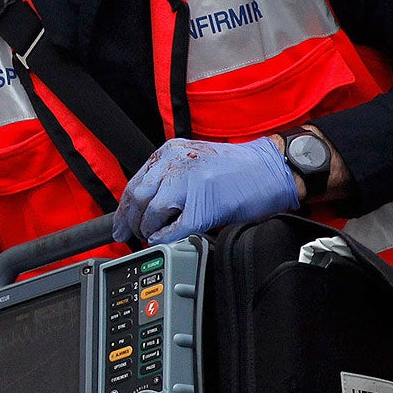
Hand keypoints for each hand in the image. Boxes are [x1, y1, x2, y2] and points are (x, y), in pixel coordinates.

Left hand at [113, 136, 297, 246]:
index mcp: (170, 152)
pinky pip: (174, 227)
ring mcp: (190, 184)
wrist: (272, 169)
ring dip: (148, 230)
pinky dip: (165, 237)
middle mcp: (176, 164)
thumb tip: (144, 205)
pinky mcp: (204, 205)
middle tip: (129, 235)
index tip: (120, 223)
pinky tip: (165, 239)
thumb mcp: (192, 161)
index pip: (135, 183)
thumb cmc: (237, 169)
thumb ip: (167, 177)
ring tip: (152, 237)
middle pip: (138, 198)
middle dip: (130, 222)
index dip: (124, 208)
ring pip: (152, 213)